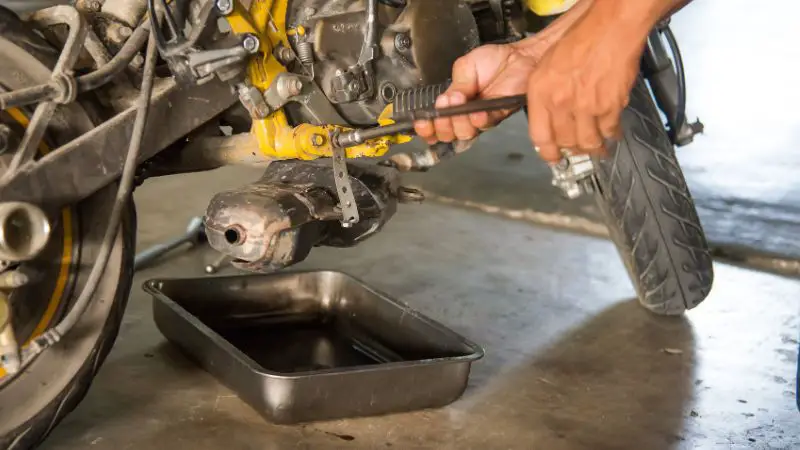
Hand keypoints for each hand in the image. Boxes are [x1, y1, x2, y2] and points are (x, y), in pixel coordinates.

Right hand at [414, 36, 554, 144]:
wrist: (519, 57)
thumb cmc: (492, 60)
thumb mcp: (465, 67)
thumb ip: (455, 86)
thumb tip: (445, 102)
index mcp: (453, 102)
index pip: (435, 121)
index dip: (427, 127)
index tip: (422, 123)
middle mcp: (464, 114)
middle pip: (447, 132)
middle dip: (442, 125)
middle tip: (442, 112)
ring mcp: (480, 118)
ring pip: (464, 132)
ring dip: (458, 122)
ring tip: (458, 107)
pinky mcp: (497, 116)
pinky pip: (485, 124)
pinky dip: (477, 120)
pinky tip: (475, 113)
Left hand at [525, 6, 648, 162]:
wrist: (610, 29)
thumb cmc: (580, 40)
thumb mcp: (546, 67)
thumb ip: (544, 95)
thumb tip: (549, 118)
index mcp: (541, 93)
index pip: (539, 136)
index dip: (547, 152)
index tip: (553, 158)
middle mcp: (561, 103)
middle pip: (566, 142)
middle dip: (573, 150)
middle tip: (578, 151)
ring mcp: (586, 107)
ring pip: (589, 142)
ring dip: (594, 148)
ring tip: (598, 149)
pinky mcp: (610, 106)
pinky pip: (610, 131)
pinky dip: (612, 135)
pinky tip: (612, 134)